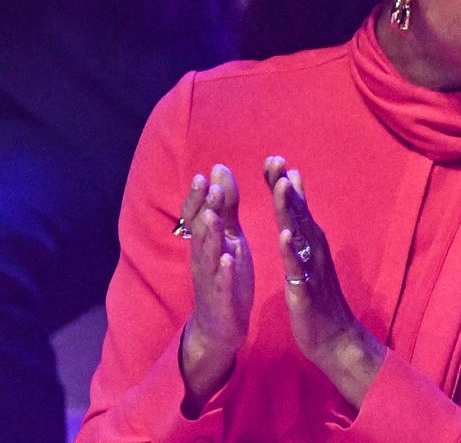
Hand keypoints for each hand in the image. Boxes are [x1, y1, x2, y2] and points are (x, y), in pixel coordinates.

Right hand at [179, 165, 253, 410]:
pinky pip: (222, 284)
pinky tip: (228, 260)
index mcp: (207, 242)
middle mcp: (204, 258)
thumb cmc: (225, 274)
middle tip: (208, 186)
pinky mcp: (222, 299)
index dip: (199, 196)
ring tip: (213, 216)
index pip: (198, 215)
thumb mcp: (228, 236)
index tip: (204, 174)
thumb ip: (225, 206)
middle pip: (200, 230)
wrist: (221, 325)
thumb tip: (217, 170)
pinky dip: (224, 272)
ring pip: (207, 255)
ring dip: (210, 235)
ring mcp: (211, 279)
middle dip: (204, 208)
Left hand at [264, 156, 385, 408]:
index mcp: (311, 243)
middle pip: (299, 213)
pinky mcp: (307, 290)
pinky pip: (299, 268)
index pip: (296, 207)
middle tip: (275, 160)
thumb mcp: (309, 260)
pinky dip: (292, 251)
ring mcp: (312, 269)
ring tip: (282, 186)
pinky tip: (285, 235)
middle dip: (286, 187)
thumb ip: (303, 229)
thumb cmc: (319, 298)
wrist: (336, 339)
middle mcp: (315, 250)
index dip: (284, 183)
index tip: (272, 158)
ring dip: (291, 210)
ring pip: (300, 234)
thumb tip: (296, 203)